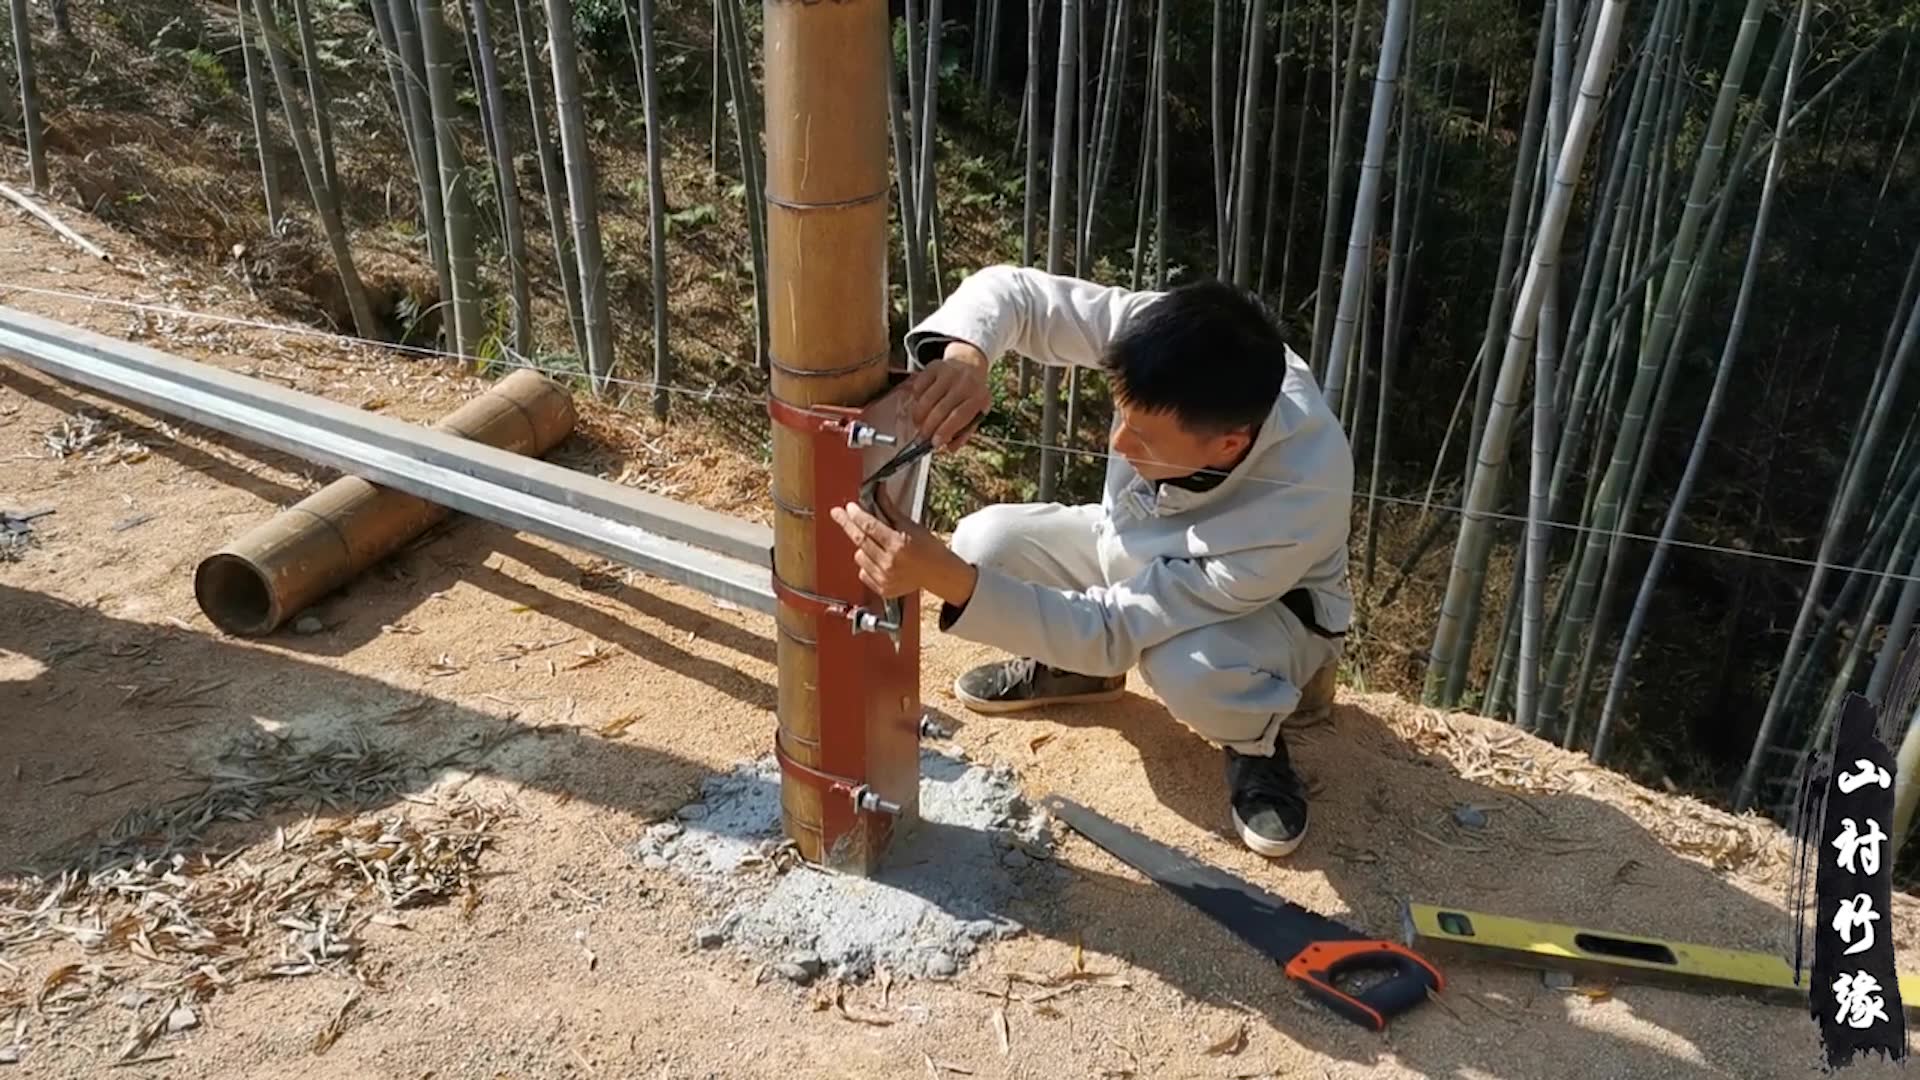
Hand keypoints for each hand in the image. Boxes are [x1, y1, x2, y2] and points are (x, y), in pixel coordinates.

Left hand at [829, 490, 978, 604]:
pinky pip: (863, 572)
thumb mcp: (911, 526)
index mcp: (898, 544)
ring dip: (862, 546)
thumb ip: (889, 510)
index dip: (856, 515)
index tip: (849, 507)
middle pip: (859, 540)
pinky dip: (867, 563)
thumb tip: (877, 492)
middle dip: (847, 524)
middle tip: (837, 513)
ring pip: (859, 556)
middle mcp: (889, 563)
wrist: (938, 573)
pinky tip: (880, 560)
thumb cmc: (927, 547)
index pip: (869, 526)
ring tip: (877, 544)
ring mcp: (885, 578)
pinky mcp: (882, 589)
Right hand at [903, 340, 990, 448]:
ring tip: (919, 424)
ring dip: (919, 416)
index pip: (959, 416)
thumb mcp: (976, 412)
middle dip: (928, 427)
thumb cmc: (972, 395)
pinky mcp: (934, 366)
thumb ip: (965, 432)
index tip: (934, 443)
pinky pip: (918, 386)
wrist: (969, 364)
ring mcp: (948, 372)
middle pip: (940, 409)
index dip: (944, 431)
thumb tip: (949, 448)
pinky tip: (921, 405)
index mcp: (978, 397)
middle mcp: (964, 383)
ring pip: (926, 399)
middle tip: (922, 438)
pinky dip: (916, 399)